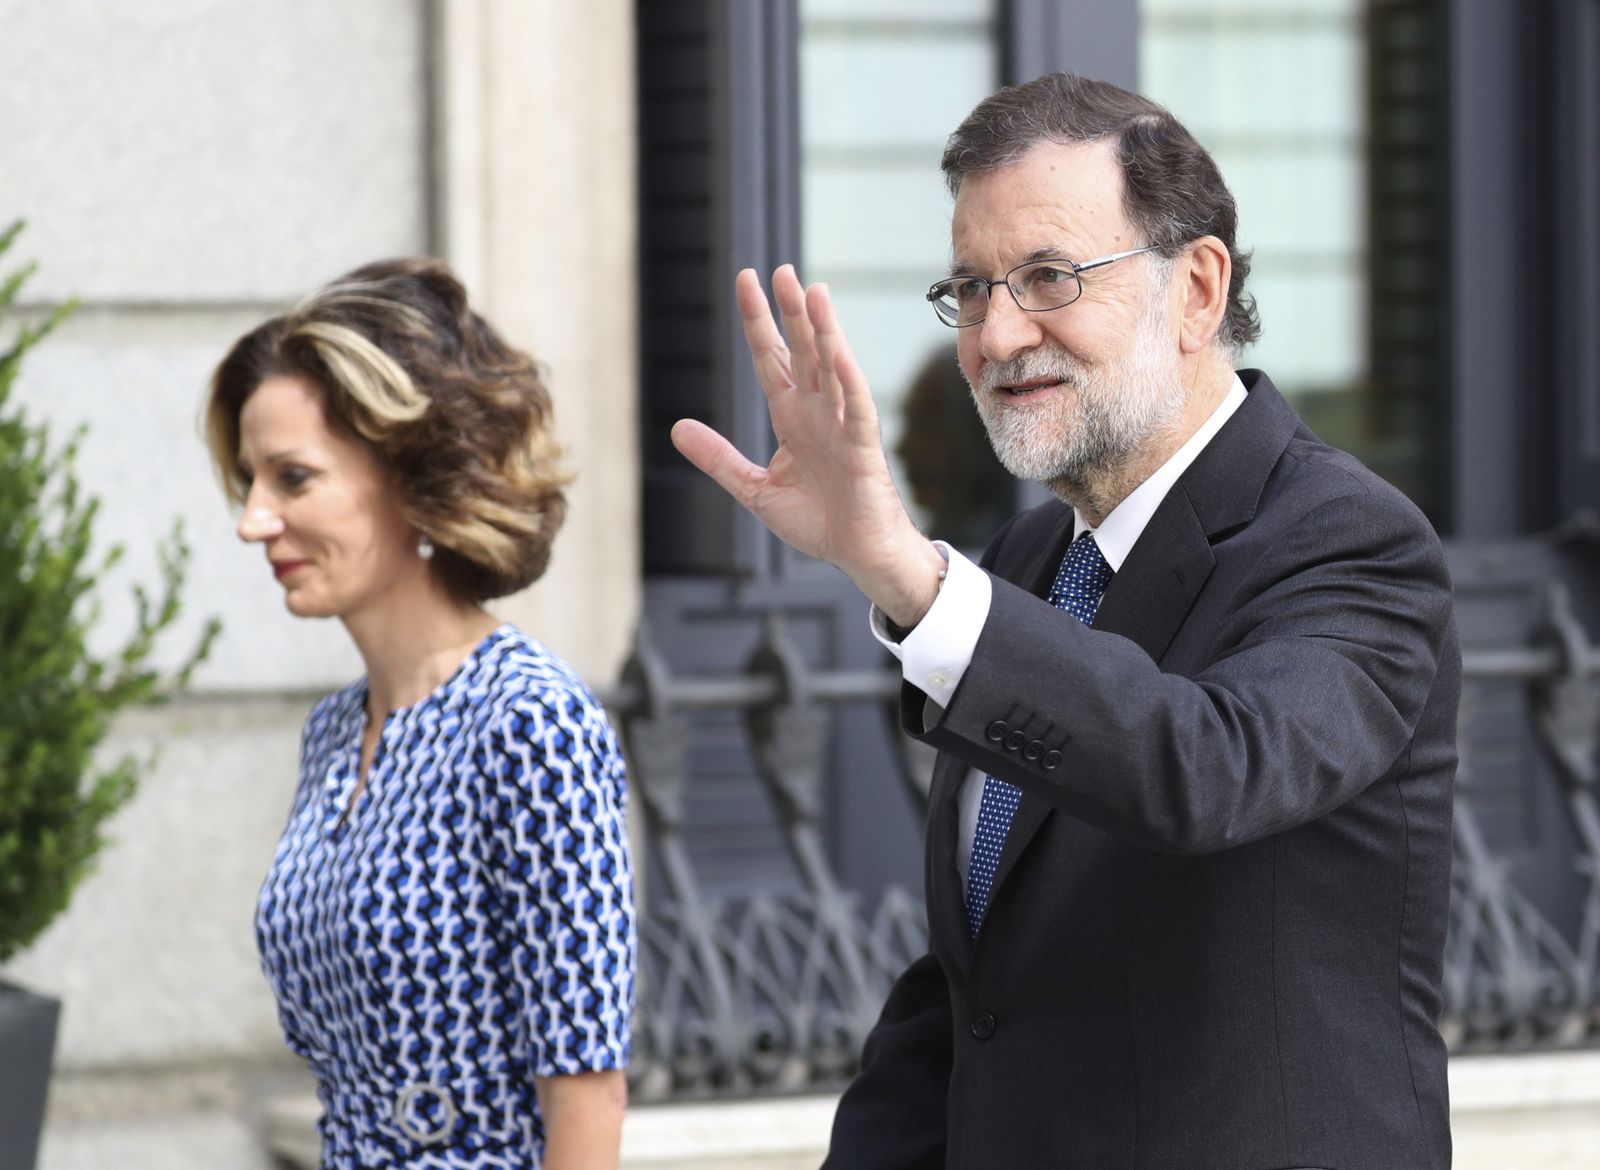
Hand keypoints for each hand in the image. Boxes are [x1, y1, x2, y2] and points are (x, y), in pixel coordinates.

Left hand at [671, 265, 945, 626]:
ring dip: (824, 331)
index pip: (770, 358)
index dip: (758, 320)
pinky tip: (839, 353)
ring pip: (832, 368)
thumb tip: (677, 427)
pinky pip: (857, 409)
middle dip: (790, 311)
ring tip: (813, 292)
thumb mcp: (753, 488)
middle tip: (779, 269)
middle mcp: (817, 412)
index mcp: (791, 417)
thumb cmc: (816, 521)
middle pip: (802, 351)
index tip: (746, 280)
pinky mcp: (863, 448)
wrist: (856, 554)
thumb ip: (718, 458)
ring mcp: (842, 426)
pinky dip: (849, 381)